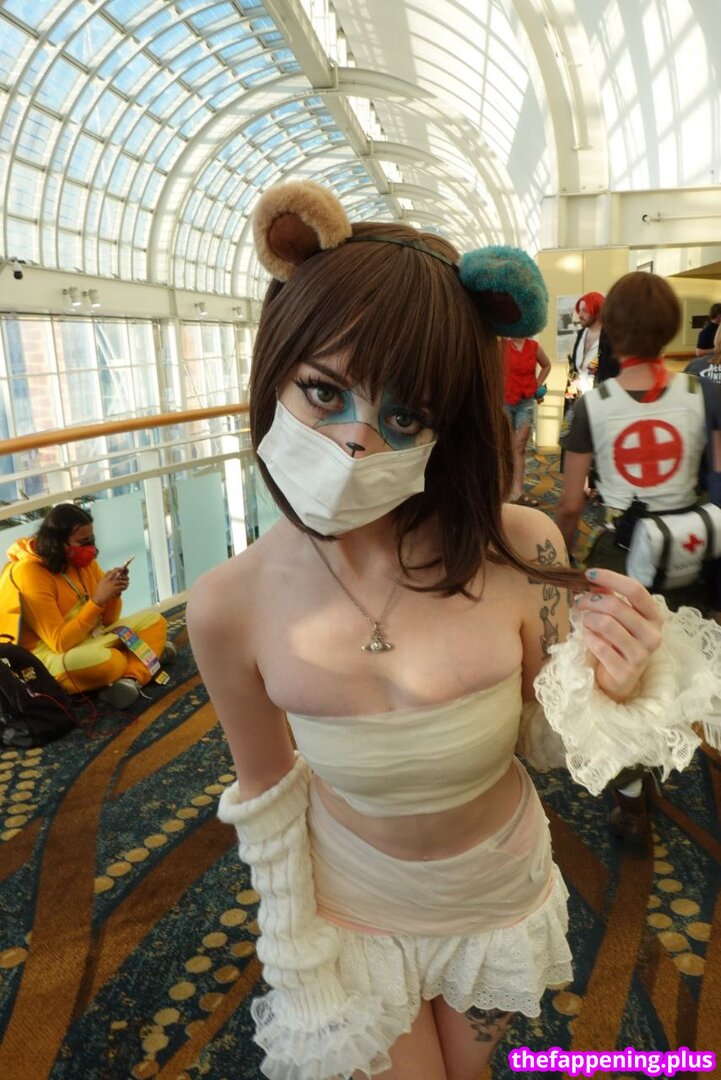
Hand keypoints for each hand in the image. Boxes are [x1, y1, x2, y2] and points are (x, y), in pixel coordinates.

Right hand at [92, 570, 126, 604]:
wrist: (99, 597)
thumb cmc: (100, 590)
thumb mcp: (101, 581)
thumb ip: (106, 576)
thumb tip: (112, 572)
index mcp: (106, 577)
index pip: (113, 571)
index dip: (119, 569)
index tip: (122, 569)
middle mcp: (109, 580)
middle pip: (119, 576)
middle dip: (124, 576)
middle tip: (127, 578)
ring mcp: (112, 584)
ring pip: (121, 581)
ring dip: (125, 582)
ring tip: (127, 583)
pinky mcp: (114, 589)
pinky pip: (121, 587)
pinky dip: (124, 587)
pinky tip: (125, 587)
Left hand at [573, 567, 663, 701]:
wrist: (620, 680)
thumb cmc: (619, 643)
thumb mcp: (618, 617)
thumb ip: (609, 596)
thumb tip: (593, 579)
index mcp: (654, 617)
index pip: (635, 590)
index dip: (610, 578)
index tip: (589, 574)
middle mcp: (653, 635)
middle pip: (616, 606)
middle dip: (591, 601)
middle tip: (579, 603)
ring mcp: (641, 655)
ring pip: (606, 623)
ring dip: (588, 619)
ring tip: (585, 622)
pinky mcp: (626, 671)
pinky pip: (599, 645)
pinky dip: (588, 638)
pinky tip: (589, 638)